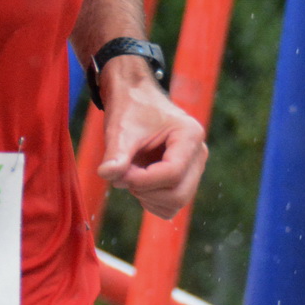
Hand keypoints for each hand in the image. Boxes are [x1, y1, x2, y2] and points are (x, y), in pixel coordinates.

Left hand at [95, 57, 206, 218]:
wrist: (134, 98)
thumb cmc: (130, 110)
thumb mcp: (120, 130)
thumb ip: (115, 154)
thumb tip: (106, 174)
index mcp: (190, 135)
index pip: (172, 173)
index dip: (143, 180)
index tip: (120, 173)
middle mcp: (198, 153)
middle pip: (178, 194)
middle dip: (146, 190)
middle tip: (124, 174)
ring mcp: (194, 168)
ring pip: (176, 203)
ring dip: (147, 197)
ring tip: (131, 174)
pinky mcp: (185, 179)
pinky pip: (172, 206)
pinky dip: (151, 201)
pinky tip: (138, 181)